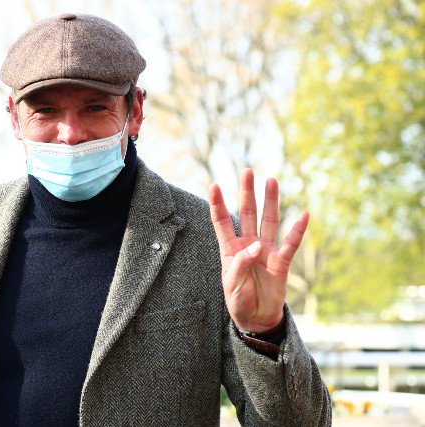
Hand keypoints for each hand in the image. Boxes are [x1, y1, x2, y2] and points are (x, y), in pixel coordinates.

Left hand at [208, 169, 308, 332]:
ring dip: (270, 201)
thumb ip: (239, 265)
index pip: (222, 222)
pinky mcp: (282, 261)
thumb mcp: (231, 285)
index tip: (213, 185)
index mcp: (230, 249)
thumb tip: (256, 246)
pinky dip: (298, 230)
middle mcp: (248, 244)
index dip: (218, 204)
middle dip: (247, 193)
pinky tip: (304, 214)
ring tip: (271, 180)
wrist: (256, 318)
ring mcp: (266, 250)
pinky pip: (290, 243)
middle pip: (247, 213)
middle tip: (247, 171)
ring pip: (269, 220)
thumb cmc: (239, 301)